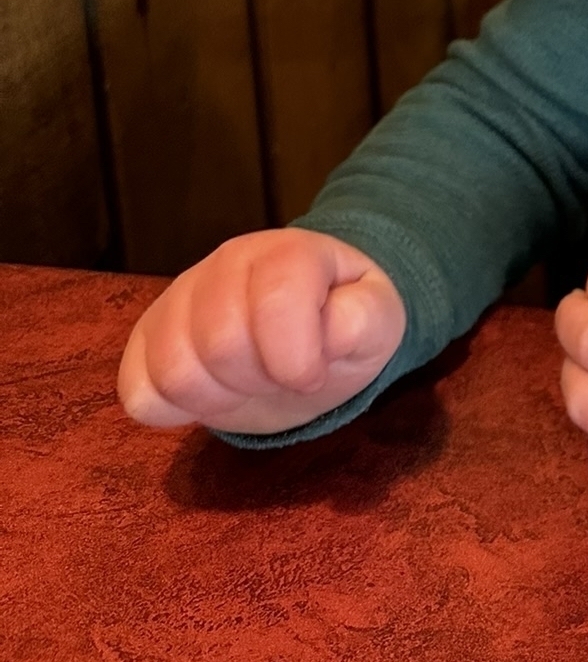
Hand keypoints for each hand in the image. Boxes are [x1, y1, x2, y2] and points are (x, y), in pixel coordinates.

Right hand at [117, 229, 406, 435]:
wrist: (307, 326)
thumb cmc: (341, 323)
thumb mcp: (377, 320)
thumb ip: (365, 318)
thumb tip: (336, 329)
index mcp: (287, 253)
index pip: (275, 299)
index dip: (298, 356)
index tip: (313, 374)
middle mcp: (226, 264)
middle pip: (220, 343)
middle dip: (260, 379)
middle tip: (280, 377)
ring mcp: (179, 298)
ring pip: (174, 369)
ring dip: (219, 397)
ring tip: (247, 384)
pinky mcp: (145, 338)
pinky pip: (136, 390)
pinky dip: (171, 409)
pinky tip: (207, 393)